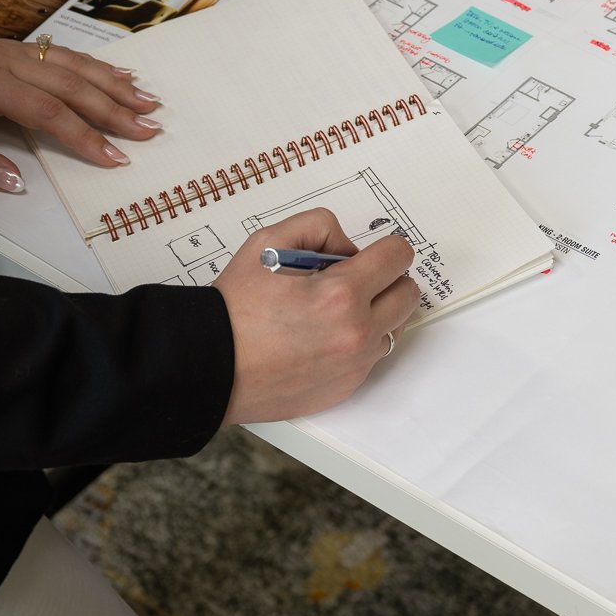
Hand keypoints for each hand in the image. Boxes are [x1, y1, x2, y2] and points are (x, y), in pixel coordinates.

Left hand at [0, 35, 161, 190]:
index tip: (112, 157)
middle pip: (71, 84)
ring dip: (114, 84)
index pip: (46, 111)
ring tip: (147, 102)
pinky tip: (120, 74)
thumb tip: (15, 183)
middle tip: (148, 130)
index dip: (83, 136)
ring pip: (74, 64)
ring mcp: (12, 50)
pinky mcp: (13, 48)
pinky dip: (97, 65)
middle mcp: (4, 60)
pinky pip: (64, 54)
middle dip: (114, 109)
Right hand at [215, 209, 417, 424]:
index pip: (399, 257)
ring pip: (395, 327)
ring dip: (376, 312)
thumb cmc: (234, 308)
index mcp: (342, 294)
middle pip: (408, 293)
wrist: (208, 366)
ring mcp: (354, 365)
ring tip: (335, 310)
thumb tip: (351, 248)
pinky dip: (358, 343)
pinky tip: (323, 337)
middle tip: (353, 280)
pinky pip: (373, 357)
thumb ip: (320, 228)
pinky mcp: (345, 388)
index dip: (385, 248)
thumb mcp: (269, 242)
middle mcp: (356, 333)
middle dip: (386, 279)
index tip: (370, 254)